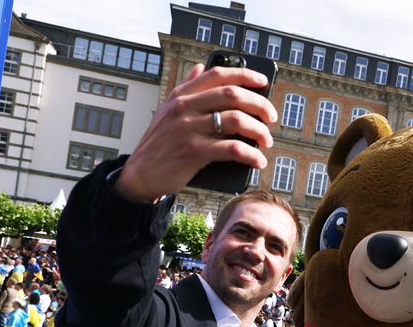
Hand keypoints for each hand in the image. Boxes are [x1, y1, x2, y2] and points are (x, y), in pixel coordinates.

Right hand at [115, 64, 277, 202]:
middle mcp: (184, 107)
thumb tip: (201, 66)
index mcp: (181, 95)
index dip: (245, 74)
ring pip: (236, 120)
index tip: (263, 81)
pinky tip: (258, 161)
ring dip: (259, 131)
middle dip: (259, 104)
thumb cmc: (159, 144)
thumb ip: (186, 89)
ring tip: (267, 141)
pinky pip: (232, 148)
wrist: (140, 175)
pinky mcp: (193, 152)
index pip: (218, 74)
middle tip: (272, 117)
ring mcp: (188, 129)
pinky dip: (251, 155)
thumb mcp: (167, 111)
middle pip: (233, 95)